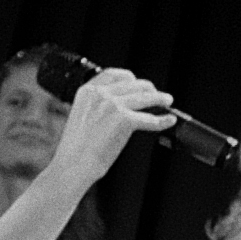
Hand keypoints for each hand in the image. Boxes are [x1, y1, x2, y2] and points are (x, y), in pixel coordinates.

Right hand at [45, 67, 174, 191]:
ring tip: (167, 101)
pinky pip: (149, 118)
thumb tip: (122, 106)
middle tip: (156, 96)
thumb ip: (98, 107)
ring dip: (160, 98)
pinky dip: (161, 121)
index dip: (130, 78)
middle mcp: (100, 94)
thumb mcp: (82, 117)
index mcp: (87, 91)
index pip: (114, 74)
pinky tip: (168, 121)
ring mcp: (113, 105)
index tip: (138, 83)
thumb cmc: (75, 150)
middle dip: (148, 88)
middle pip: (133, 83)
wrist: (72, 166)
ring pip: (145, 96)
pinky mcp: (124, 119)